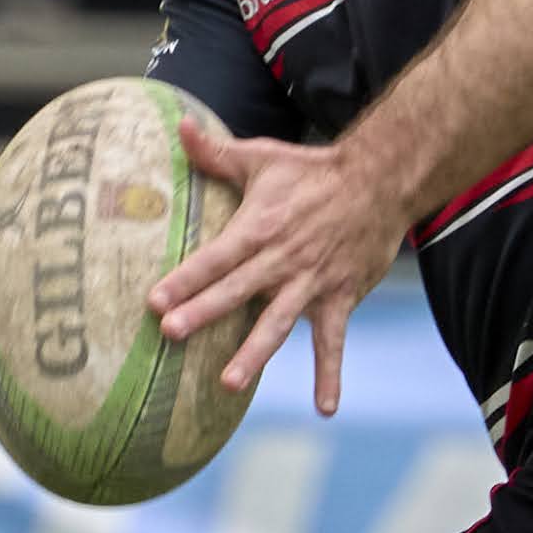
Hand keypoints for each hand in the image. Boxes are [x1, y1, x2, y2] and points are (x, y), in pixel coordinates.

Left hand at [147, 112, 406, 415]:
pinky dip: (329, 375)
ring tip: (228, 383)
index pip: (215, 256)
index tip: (153, 300)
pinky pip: (332, 342)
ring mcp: (311, 283)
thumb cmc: (313, 172)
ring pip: (278, 323)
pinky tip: (324, 408)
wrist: (379, 182)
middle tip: (171, 333)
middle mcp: (282, 260)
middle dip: (203, 312)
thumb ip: (216, 152)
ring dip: (255, 353)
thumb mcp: (262, 158)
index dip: (185, 278)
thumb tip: (179, 125)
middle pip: (237, 290)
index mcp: (260, 227)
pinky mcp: (338, 299)